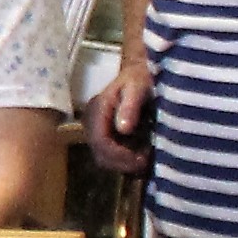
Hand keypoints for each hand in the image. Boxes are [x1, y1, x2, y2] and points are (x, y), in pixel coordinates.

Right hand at [83, 59, 153, 174]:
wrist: (140, 73)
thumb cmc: (141, 78)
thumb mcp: (138, 87)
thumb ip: (130, 106)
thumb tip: (124, 129)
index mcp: (97, 109)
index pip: (100, 141)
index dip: (119, 155)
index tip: (142, 159)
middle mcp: (91, 122)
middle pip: (100, 154)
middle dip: (122, 163)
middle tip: (146, 162)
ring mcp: (96, 130)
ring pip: (104, 158)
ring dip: (124, 164)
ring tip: (145, 158)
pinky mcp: (103, 134)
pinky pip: (109, 155)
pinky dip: (125, 161)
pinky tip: (141, 154)